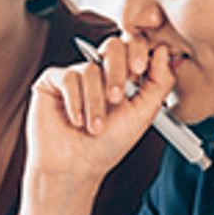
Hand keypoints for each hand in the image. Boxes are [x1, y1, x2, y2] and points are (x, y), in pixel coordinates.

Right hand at [24, 37, 176, 188]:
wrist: (76, 168)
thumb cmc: (107, 146)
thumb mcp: (143, 114)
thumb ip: (159, 82)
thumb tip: (161, 50)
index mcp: (124, 76)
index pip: (133, 46)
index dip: (137, 51)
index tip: (139, 70)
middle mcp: (100, 72)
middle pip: (112, 46)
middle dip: (117, 72)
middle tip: (116, 99)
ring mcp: (76, 75)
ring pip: (90, 69)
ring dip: (95, 103)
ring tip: (95, 127)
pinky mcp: (52, 81)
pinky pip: (68, 78)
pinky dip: (75, 102)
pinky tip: (76, 121)